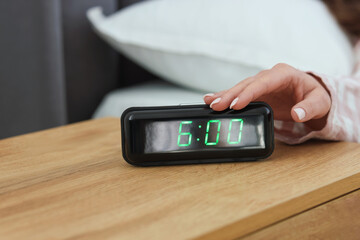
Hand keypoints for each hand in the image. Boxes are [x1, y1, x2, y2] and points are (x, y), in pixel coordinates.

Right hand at [203, 63, 330, 129]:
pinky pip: (239, 94)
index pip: (263, 83)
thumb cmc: (316, 97)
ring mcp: (260, 84)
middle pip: (247, 85)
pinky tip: (212, 100)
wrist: (311, 97)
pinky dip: (226, 97)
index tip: (236, 104)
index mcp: (283, 74)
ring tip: (210, 102)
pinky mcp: (255, 93)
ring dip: (224, 96)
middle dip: (230, 95)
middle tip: (216, 105)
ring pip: (239, 88)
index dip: (248, 93)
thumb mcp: (320, 103)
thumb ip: (310, 108)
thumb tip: (297, 113)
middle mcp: (269, 76)